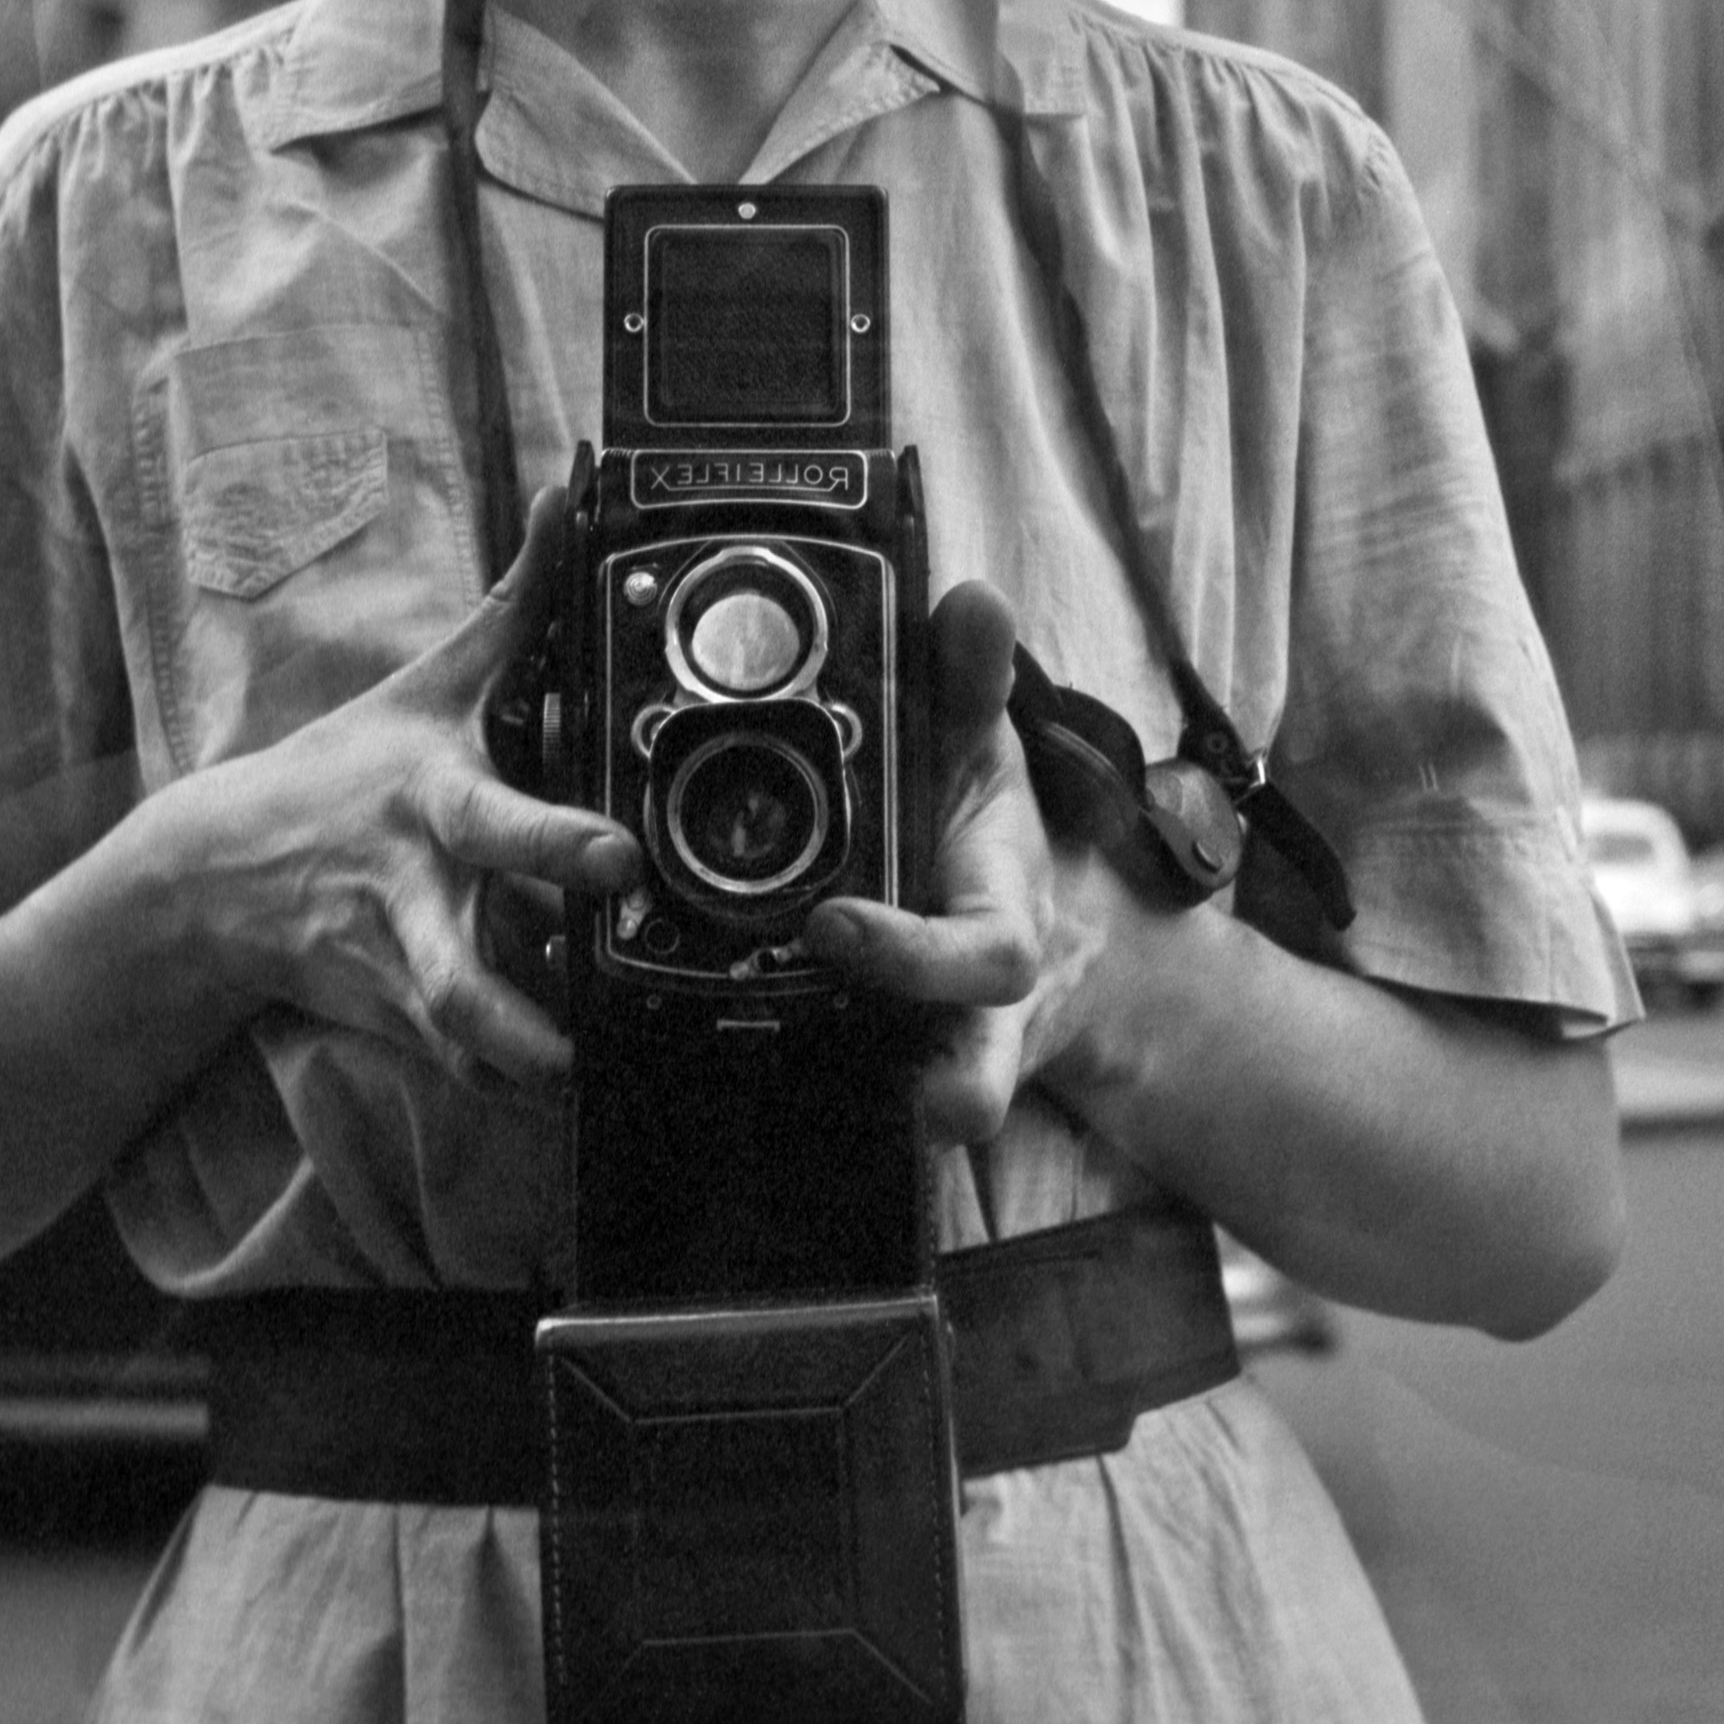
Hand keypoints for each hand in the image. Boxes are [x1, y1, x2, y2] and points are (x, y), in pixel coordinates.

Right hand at [159, 485, 638, 1092]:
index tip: (622, 860)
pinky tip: (556, 1088)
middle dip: (524, 1014)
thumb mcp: (428, 681)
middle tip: (590, 1036)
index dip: (559, 845)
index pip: (497, 824)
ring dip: (522, 1066)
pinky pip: (461, 1072)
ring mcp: (399, 971)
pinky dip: (506, 1085)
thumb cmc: (345, 768)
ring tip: (586, 1076)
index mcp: (433, 805)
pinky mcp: (396, 1024)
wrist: (218, 878)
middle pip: (462, 973)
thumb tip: (574, 493)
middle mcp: (414, 897)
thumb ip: (517, 600)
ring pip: (462, 1045)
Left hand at [801, 576, 1096, 1148]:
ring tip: (787, 1122)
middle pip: (981, 1067)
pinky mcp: (873, 1069)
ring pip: (930, 1102)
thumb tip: (972, 601)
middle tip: (901, 1094)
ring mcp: (926, 1047)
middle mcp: (970, 1005)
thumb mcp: (978, 747)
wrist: (1009, 908)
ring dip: (877, 1115)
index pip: (985, 958)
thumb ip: (970, 681)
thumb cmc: (976, 823)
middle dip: (954, 1085)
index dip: (914, 955)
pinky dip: (803, 1114)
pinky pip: (844, 1107)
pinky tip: (714, 1103)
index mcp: (1000, 924)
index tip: (833, 925)